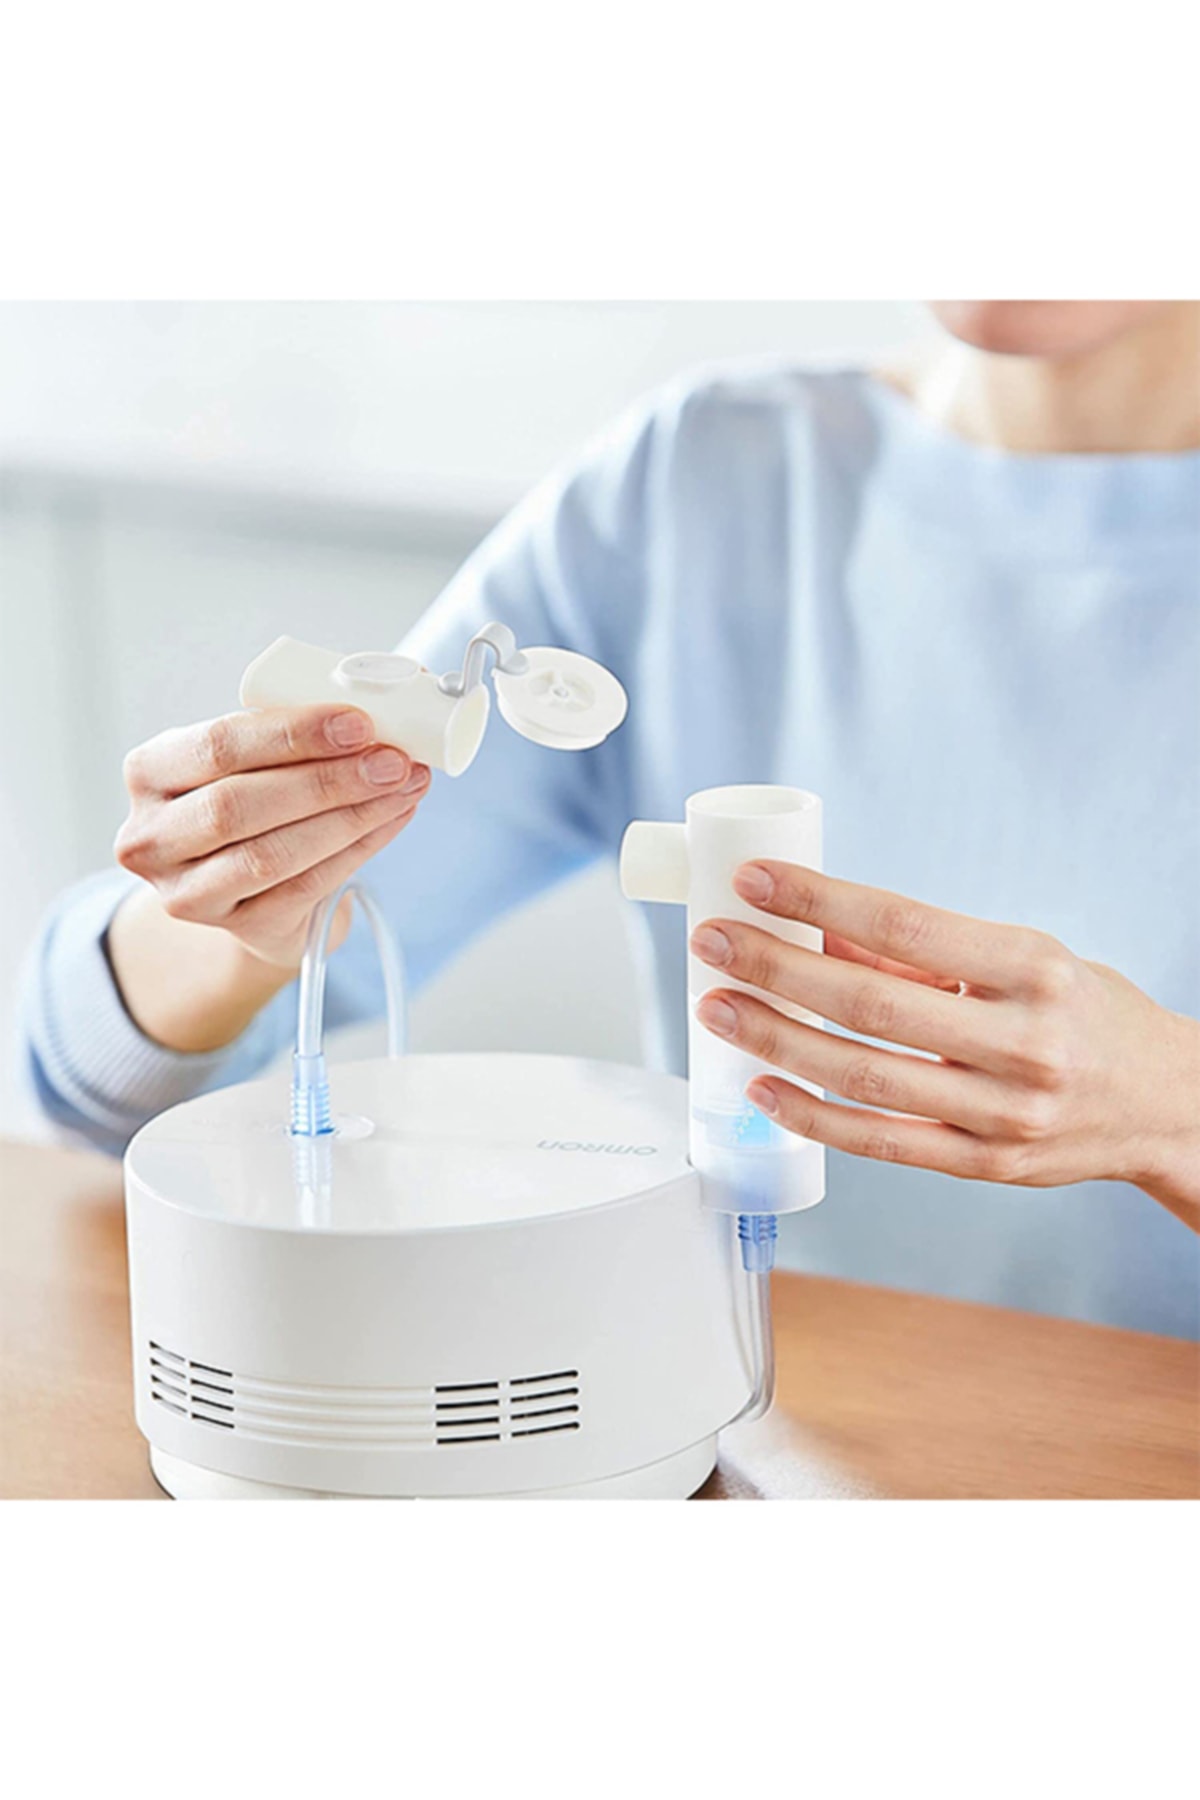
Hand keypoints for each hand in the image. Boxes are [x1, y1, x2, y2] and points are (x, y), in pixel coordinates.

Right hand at [109, 705, 428, 1052]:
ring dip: (350, 817)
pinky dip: (358, 850)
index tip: (359, 723)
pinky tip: (392, 820)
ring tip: (404, 787)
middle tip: (392, 760)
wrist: (251, 891)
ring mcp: (187, 893)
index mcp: (148, 772)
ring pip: (271, 854)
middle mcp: (151, 837)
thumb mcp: (252, 762)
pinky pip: (305, 887)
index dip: (292, 734)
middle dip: (327, 779)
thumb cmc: (255, 806)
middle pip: (240, 805)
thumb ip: (291, 736)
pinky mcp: (236, 928)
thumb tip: (376, 714)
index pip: (217, 745)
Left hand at [691, 862, 1199, 1227]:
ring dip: (775, 1039)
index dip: (820, 902)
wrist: (1166, 1106)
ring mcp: (1002, 1112)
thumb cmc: (1085, 1017)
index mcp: (1032, 968)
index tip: (755, 882)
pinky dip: (812, 1116)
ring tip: (717, 1008)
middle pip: (869, 1004)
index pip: (906, 926)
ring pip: (862, 1076)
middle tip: (714, 943)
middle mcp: (1021, 1041)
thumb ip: (924, 953)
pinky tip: (763, 1087)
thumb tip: (820, 932)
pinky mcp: (985, 1165)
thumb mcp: (1026, 959)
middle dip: (775, 969)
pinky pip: (880, 1142)